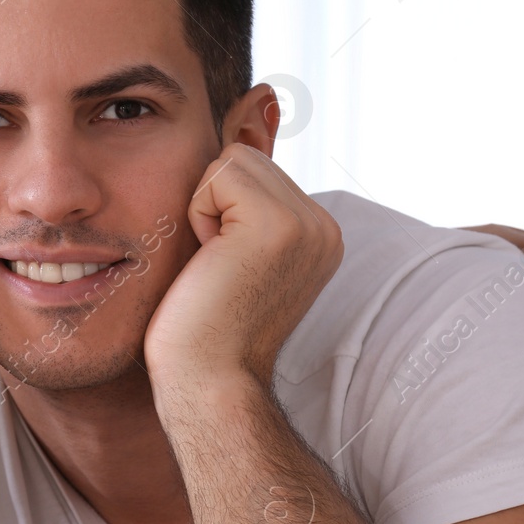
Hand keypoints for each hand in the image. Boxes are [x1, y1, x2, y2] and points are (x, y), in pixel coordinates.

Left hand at [144, 144, 342, 389]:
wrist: (209, 379)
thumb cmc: (206, 326)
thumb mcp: (239, 253)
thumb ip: (248, 207)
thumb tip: (235, 144)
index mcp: (319, 234)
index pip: (256, 170)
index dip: (221, 210)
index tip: (228, 267)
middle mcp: (324, 227)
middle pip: (245, 158)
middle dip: (214, 205)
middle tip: (219, 265)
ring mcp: (308, 225)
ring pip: (232, 160)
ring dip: (206, 208)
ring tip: (217, 262)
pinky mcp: (277, 225)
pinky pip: (219, 174)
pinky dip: (198, 213)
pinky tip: (211, 260)